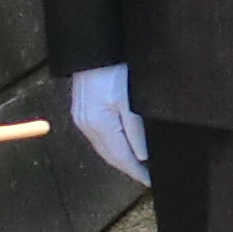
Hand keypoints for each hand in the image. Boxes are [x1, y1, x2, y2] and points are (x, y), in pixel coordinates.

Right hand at [67, 65, 148, 183]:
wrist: (95, 50)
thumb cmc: (115, 71)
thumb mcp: (131, 101)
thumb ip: (136, 131)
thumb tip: (141, 156)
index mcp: (99, 125)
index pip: (121, 157)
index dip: (136, 171)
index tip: (150, 181)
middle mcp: (87, 125)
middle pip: (110, 156)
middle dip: (128, 168)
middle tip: (147, 177)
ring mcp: (82, 119)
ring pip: (103, 148)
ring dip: (120, 158)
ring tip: (138, 166)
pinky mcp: (82, 112)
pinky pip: (99, 137)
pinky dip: (112, 145)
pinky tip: (122, 146)